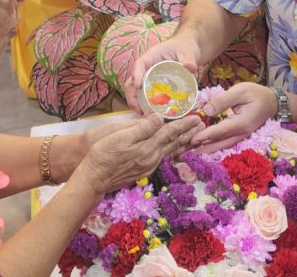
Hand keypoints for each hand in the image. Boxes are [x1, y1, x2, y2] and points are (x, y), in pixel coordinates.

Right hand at [76, 114, 203, 194]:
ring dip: (184, 143)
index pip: (170, 133)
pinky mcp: (143, 170)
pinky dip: (174, 151)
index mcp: (148, 147)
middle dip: (189, 133)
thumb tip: (160, 117)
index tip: (196, 117)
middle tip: (202, 125)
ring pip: (171, 151)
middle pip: (174, 143)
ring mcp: (148, 165)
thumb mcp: (120, 137)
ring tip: (195, 137)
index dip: (184, 124)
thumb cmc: (103, 154)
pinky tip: (175, 150)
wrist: (93, 178)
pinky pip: (164, 157)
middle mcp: (152, 158)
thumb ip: (142, 128)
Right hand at [129, 34, 202, 113]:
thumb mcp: (188, 52)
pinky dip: (145, 104)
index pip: (140, 64)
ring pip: (136, 90)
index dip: (136, 74)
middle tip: (138, 109)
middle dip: (132, 95)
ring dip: (136, 102)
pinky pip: (146, 95)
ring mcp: (149, 77)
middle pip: (133, 80)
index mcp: (152, 56)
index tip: (136, 85)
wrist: (189, 50)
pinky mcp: (154, 85)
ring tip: (142, 114)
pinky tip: (150, 114)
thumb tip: (190, 68)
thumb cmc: (185, 47)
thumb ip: (189, 60)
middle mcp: (147, 67)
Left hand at [189, 82, 276, 152]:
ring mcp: (241, 135)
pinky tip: (205, 146)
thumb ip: (223, 100)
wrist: (272, 102)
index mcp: (242, 122)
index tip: (193, 139)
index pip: (220, 131)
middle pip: (220, 143)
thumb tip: (206, 110)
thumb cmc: (256, 94)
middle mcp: (242, 133)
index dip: (206, 135)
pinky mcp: (240, 135)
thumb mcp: (240, 91)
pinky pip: (226, 142)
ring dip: (208, 149)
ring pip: (223, 145)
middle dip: (204, 147)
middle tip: (188, 151)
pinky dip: (215, 145)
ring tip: (193, 152)